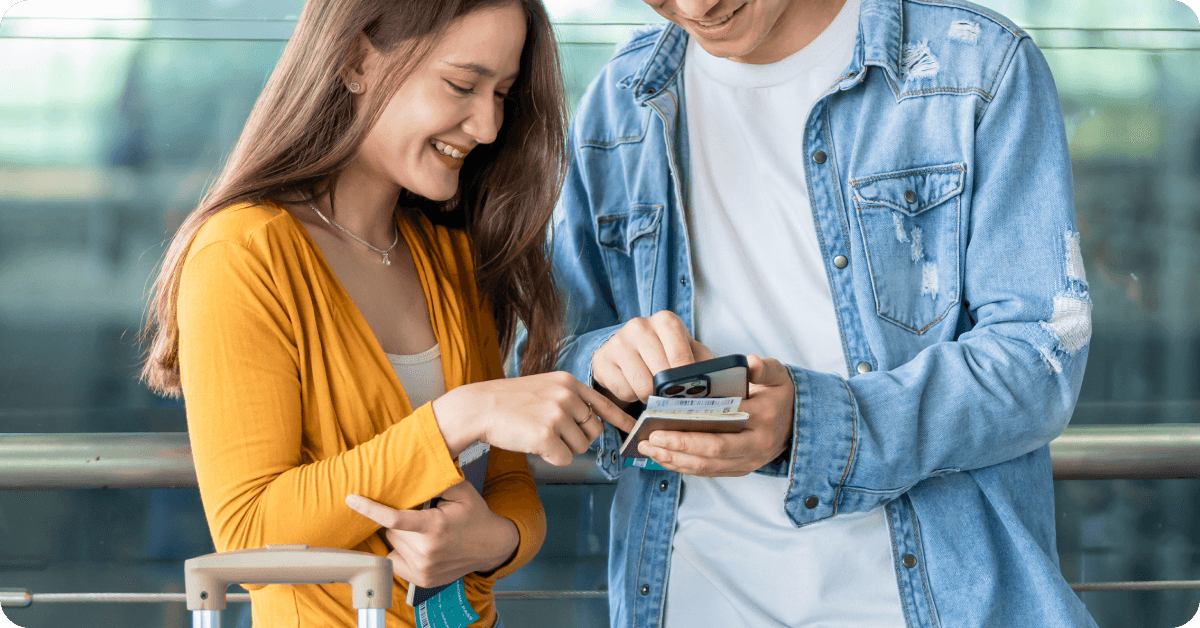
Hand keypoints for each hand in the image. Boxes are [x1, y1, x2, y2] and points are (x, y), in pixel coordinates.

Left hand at [345, 482, 518, 587]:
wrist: (491, 546)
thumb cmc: (474, 515)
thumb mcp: (461, 491)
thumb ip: (438, 478)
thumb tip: (416, 464)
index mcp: (435, 527)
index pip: (394, 519)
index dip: (369, 508)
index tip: (351, 499)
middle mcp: (427, 552)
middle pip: (391, 530)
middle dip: (398, 519)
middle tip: (419, 514)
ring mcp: (423, 569)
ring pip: (393, 545)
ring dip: (400, 535)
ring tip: (423, 530)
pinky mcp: (421, 580)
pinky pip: (395, 561)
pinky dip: (400, 550)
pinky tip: (416, 544)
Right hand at [432, 372, 634, 464]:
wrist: (479, 407)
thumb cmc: (509, 401)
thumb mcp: (543, 387)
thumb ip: (568, 399)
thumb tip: (591, 421)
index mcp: (567, 382)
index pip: (602, 402)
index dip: (620, 418)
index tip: (632, 427)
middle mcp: (566, 396)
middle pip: (593, 430)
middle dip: (578, 438)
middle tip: (554, 434)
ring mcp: (556, 415)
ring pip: (580, 447)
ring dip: (562, 448)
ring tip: (538, 434)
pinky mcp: (546, 435)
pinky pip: (564, 459)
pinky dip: (551, 458)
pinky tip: (534, 445)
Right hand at [592, 311, 712, 405]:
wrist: (628, 351)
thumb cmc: (666, 353)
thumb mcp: (688, 351)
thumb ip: (703, 362)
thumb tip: (711, 379)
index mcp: (665, 321)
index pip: (680, 356)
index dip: (685, 379)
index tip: (688, 392)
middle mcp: (639, 326)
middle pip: (660, 374)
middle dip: (668, 391)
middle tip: (670, 396)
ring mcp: (618, 342)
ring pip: (642, 386)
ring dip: (650, 396)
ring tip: (651, 390)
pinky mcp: (602, 359)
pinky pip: (623, 391)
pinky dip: (632, 396)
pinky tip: (633, 386)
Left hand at [637, 354, 793, 476]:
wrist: (798, 421)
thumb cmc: (779, 393)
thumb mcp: (778, 373)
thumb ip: (763, 367)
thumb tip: (749, 362)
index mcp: (763, 418)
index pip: (723, 426)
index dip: (690, 429)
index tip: (662, 421)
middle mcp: (756, 445)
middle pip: (711, 452)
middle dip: (676, 447)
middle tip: (648, 438)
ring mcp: (748, 462)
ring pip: (706, 467)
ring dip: (674, 460)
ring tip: (647, 447)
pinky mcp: (740, 470)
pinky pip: (708, 472)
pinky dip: (683, 467)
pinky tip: (663, 457)